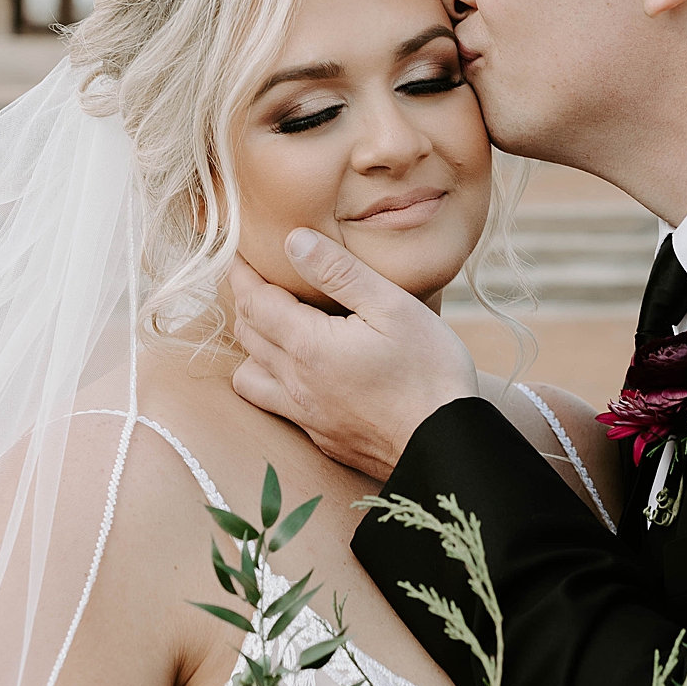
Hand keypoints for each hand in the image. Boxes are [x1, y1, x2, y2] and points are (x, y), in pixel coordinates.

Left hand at [230, 231, 477, 478]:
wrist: (447, 444)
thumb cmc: (430, 371)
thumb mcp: (393, 307)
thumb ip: (340, 272)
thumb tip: (294, 241)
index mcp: (308, 346)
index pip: (253, 301)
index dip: (242, 273)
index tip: (239, 252)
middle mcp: (296, 383)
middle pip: (247, 335)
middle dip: (245, 301)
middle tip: (252, 277)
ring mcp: (305, 415)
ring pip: (249, 375)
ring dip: (252, 345)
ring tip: (272, 325)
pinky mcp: (320, 436)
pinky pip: (274, 404)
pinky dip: (271, 379)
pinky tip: (297, 369)